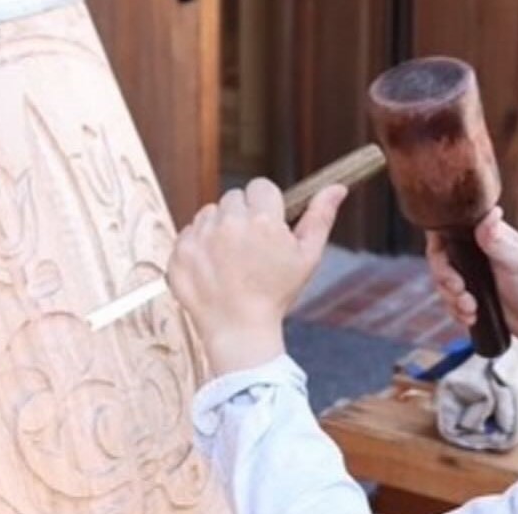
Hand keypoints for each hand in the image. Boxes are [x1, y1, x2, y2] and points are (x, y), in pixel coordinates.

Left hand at [167, 178, 347, 375]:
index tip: (267, 228)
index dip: (266, 206)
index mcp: (262, 221)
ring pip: (209, 213)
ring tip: (230, 260)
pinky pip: (188, 232)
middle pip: (234, 198)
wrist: (239, 331)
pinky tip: (212, 268)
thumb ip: (320, 217)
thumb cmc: (277, 294)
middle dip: (242, 216)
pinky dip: (198, 246)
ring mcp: (200, 238)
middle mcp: (229, 224)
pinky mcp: (179, 252)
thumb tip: (338, 187)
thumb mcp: (307, 257)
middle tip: (249, 248)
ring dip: (218, 228)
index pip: (261, 187)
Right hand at [425, 207, 517, 362]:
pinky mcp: (472, 296)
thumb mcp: (517, 261)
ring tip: (472, 309)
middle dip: (445, 280)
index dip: (439, 249)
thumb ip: (498, 240)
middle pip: (440, 260)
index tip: (448, 267)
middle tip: (461, 291)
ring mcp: (472, 275)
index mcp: (485, 235)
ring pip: (442, 284)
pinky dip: (457, 312)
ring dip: (452, 300)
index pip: (447, 231)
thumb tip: (491, 212)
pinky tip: (472, 317)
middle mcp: (475, 252)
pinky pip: (450, 303)